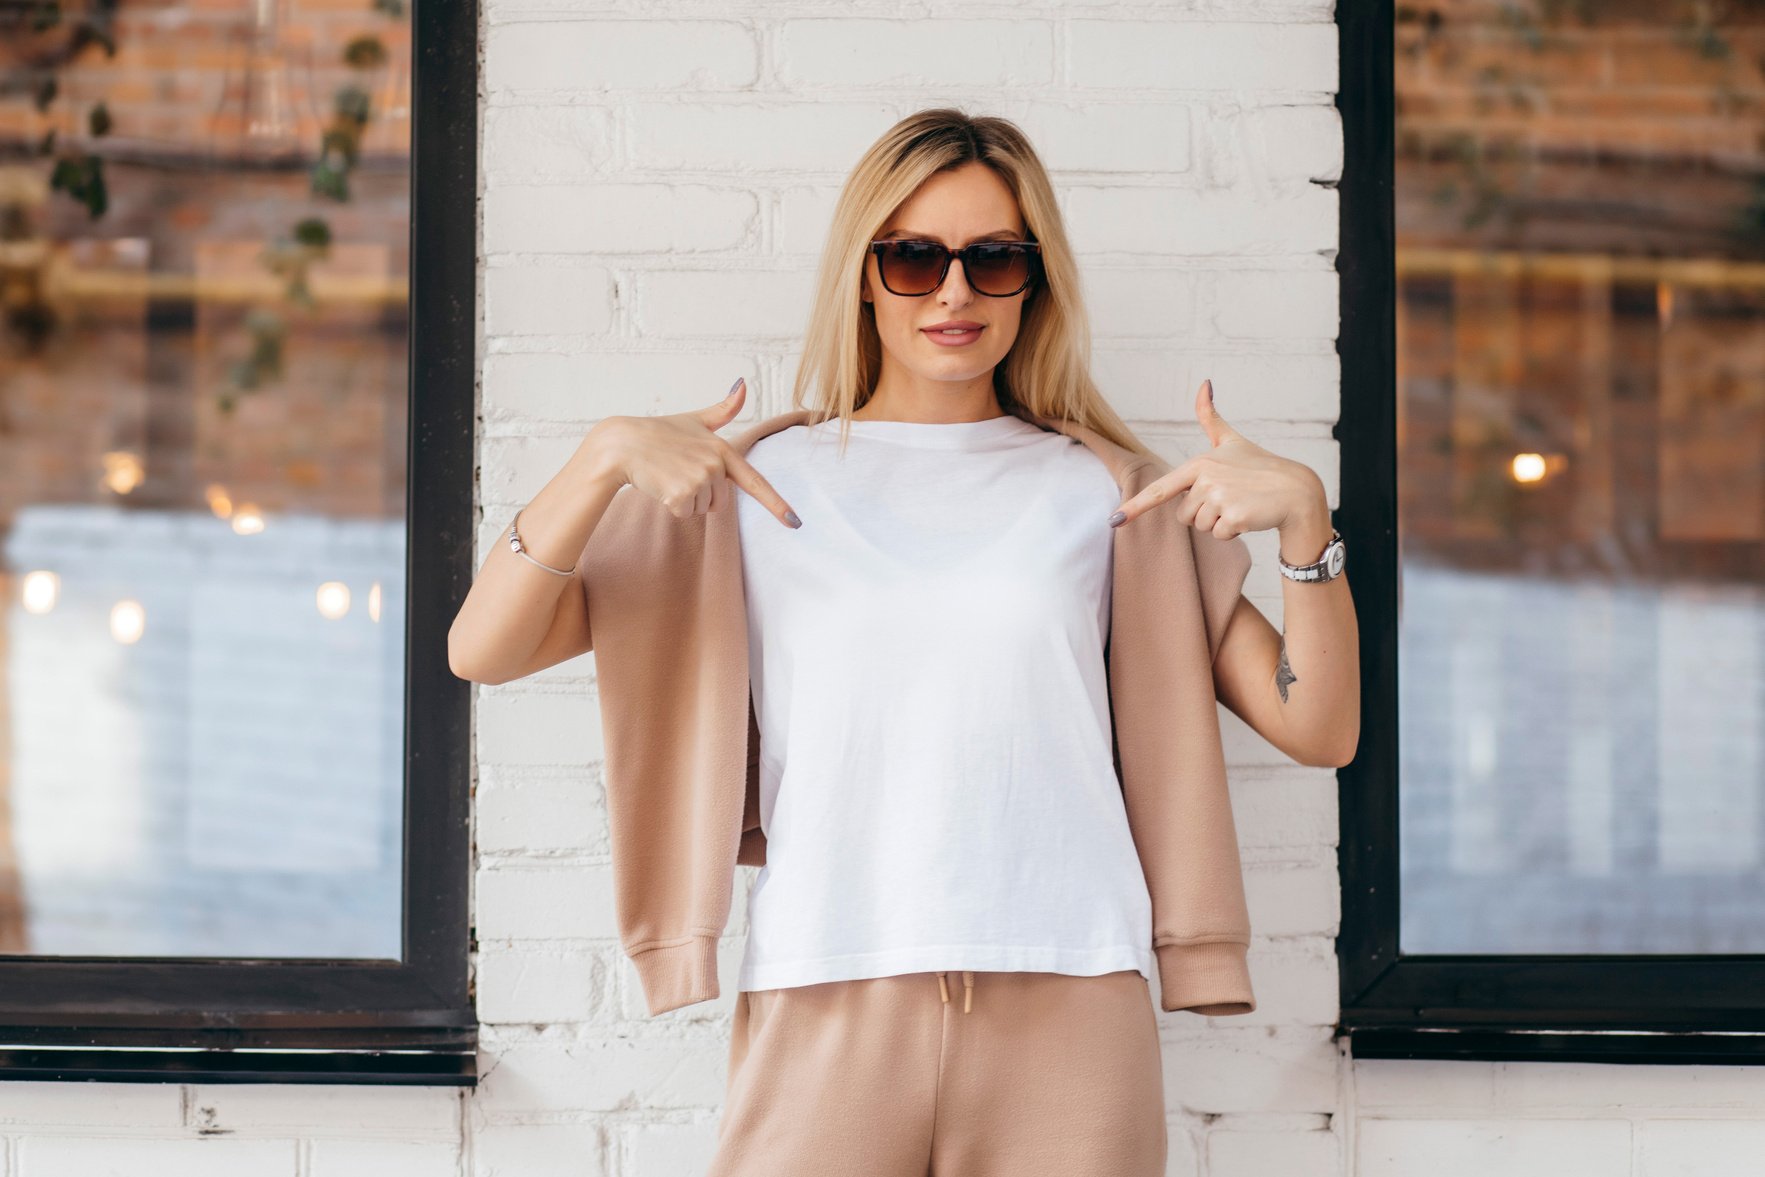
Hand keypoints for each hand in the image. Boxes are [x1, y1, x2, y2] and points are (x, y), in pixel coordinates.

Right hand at [588, 378, 801, 527]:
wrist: (622, 443)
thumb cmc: (658, 433)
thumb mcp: (694, 420)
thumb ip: (723, 409)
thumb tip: (743, 384)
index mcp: (723, 449)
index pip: (755, 481)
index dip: (777, 505)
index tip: (796, 523)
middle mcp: (715, 464)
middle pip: (721, 502)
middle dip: (701, 495)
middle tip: (679, 473)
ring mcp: (699, 478)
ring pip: (702, 510)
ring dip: (686, 500)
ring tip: (669, 477)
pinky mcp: (682, 494)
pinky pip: (685, 514)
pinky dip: (672, 506)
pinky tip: (660, 486)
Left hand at [1108, 379, 1325, 539]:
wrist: (1295, 490)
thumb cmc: (1260, 466)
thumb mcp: (1232, 440)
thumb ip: (1210, 416)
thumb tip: (1204, 383)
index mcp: (1199, 463)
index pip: (1161, 489)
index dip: (1136, 506)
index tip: (1115, 520)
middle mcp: (1205, 479)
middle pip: (1183, 516)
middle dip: (1203, 514)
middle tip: (1229, 498)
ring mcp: (1218, 498)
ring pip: (1200, 527)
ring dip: (1218, 523)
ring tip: (1239, 505)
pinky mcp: (1233, 517)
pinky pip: (1218, 535)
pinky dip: (1233, 531)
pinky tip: (1249, 516)